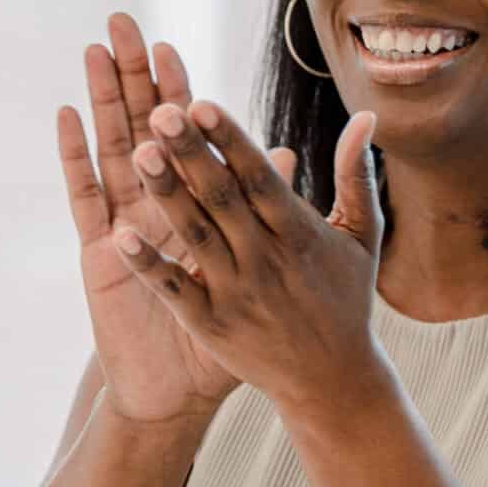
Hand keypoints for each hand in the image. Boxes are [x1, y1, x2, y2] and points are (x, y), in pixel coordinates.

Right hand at [56, 14, 239, 427]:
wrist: (178, 391)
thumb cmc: (223, 330)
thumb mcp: (254, 269)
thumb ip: (272, 211)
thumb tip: (290, 154)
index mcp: (194, 206)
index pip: (185, 138)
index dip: (178, 94)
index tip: (172, 47)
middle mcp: (153, 206)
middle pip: (141, 128)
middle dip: (132, 77)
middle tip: (122, 23)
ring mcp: (123, 224)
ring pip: (111, 150)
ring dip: (101, 101)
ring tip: (93, 52)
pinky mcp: (98, 252)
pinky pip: (87, 199)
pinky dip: (76, 158)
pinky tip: (67, 116)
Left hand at [111, 97, 387, 419]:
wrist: (332, 383)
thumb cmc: (347, 301)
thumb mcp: (362, 237)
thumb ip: (356, 174)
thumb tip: (367, 116)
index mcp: (299, 233)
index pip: (260, 177)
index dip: (230, 141)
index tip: (202, 102)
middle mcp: (266, 260)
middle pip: (222, 198)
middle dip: (190, 154)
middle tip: (158, 111)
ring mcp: (236, 294)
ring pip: (195, 236)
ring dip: (166, 195)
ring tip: (138, 153)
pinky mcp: (212, 326)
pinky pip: (176, 290)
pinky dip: (149, 264)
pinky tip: (120, 235)